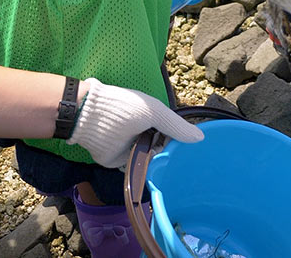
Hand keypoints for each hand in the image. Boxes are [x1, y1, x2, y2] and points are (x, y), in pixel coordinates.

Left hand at [67, 79, 203, 167]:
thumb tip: (200, 138)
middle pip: (163, 148)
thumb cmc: (124, 109)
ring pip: (151, 162)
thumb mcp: (155, 111)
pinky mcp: (121, 163)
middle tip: (184, 168)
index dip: (182, 141)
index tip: (194, 152)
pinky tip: (156, 180)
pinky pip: (136, 171)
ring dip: (159, 167)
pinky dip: (144, 175)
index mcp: (152, 118)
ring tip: (172, 175)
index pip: (172, 132)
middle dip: (172, 156)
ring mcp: (132, 149)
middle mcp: (144, 134)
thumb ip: (176, 125)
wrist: (91, 119)